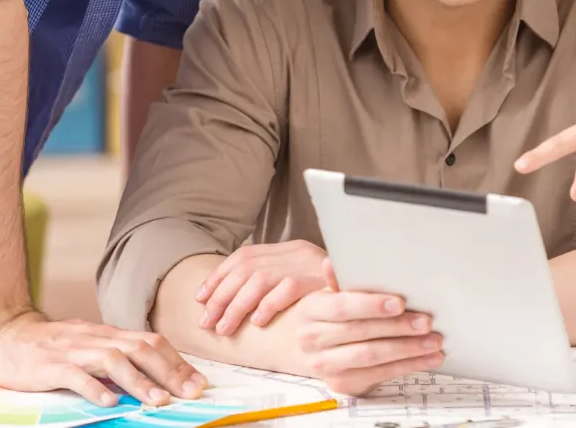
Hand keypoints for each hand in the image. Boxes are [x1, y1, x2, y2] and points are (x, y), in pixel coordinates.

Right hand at [0, 310, 205, 407]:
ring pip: (113, 360)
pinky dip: (94, 389)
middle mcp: (95, 339)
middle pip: (140, 349)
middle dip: (169, 371)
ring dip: (139, 381)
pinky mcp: (50, 366)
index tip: (198, 381)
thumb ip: (114, 356)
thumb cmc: (48, 346)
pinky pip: (75, 376)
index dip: (176, 361)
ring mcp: (73, 351)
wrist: (3, 334)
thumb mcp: (87, 345)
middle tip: (191, 392)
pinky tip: (109, 402)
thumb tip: (150, 375)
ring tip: (158, 401)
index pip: (150, 341)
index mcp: (107, 335)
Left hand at [195, 240, 329, 334]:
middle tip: (207, 322)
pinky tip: (259, 321)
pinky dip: (270, 304)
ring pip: (260, 279)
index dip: (218, 277)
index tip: (201, 298)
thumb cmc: (331, 288)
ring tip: (224, 328)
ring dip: (237, 306)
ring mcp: (308, 262)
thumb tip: (233, 298)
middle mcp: (295, 250)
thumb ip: (275, 281)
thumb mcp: (301, 278)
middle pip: (246, 268)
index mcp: (287, 247)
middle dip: (221, 296)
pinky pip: (288, 288)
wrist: (374, 278)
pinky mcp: (320, 277)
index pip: (243, 256)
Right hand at [293, 260, 444, 395]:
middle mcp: (313, 340)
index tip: (400, 303)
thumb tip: (332, 263)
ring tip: (433, 341)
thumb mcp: (328, 294)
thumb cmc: (326, 314)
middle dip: (397, 328)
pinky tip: (428, 358)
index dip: (371, 305)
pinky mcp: (341, 383)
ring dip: (407, 350)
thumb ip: (338, 281)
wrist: (304, 346)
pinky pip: (378, 375)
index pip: (342, 307)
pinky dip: (407, 367)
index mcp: (311, 310)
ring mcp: (325, 365)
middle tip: (426, 322)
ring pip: (371, 357)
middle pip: (361, 333)